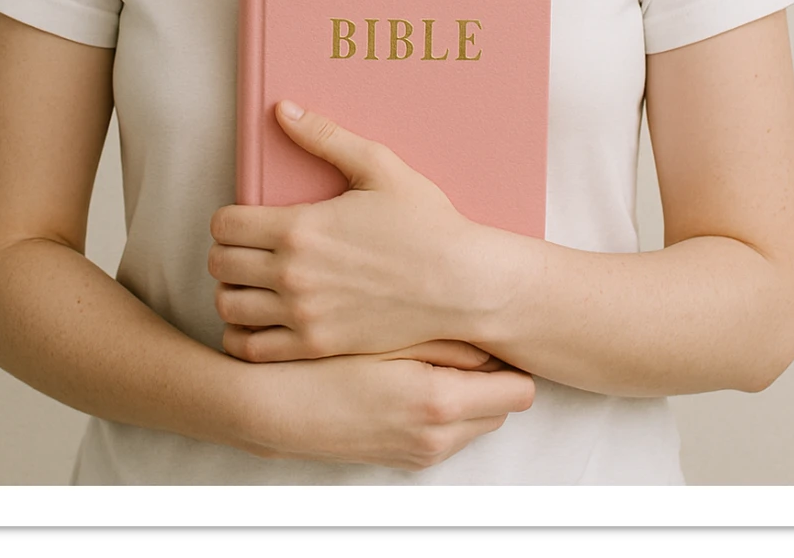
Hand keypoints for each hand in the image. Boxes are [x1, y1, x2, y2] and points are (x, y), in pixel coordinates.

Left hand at [209, 101, 481, 362]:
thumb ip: (325, 136)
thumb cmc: (425, 224)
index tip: (246, 218)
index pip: (224, 225)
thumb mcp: (379, 167)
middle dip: (226, 252)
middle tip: (248, 249)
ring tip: (253, 283)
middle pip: (218, 265)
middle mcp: (293, 274)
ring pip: (228, 308)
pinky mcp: (317, 348)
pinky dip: (245, 336)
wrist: (461, 285)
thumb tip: (282, 108)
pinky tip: (261, 320)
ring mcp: (303, 315)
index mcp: (300, 227)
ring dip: (232, 292)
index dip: (228, 218)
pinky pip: (252, 350)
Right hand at [234, 342, 534, 470]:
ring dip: (469, 392)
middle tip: (467, 335)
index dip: (512, 360)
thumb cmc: (326, 362)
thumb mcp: (390, 337)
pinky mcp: (405, 460)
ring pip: (477, 421)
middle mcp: (439, 437)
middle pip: (503, 407)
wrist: (275, 409)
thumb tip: (492, 337)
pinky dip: (444, 408)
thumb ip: (448, 337)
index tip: (498, 332)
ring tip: (435, 352)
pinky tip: (413, 375)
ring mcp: (422, 453)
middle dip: (492, 375)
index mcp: (440, 403)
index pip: (518, 390)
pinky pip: (449, 433)